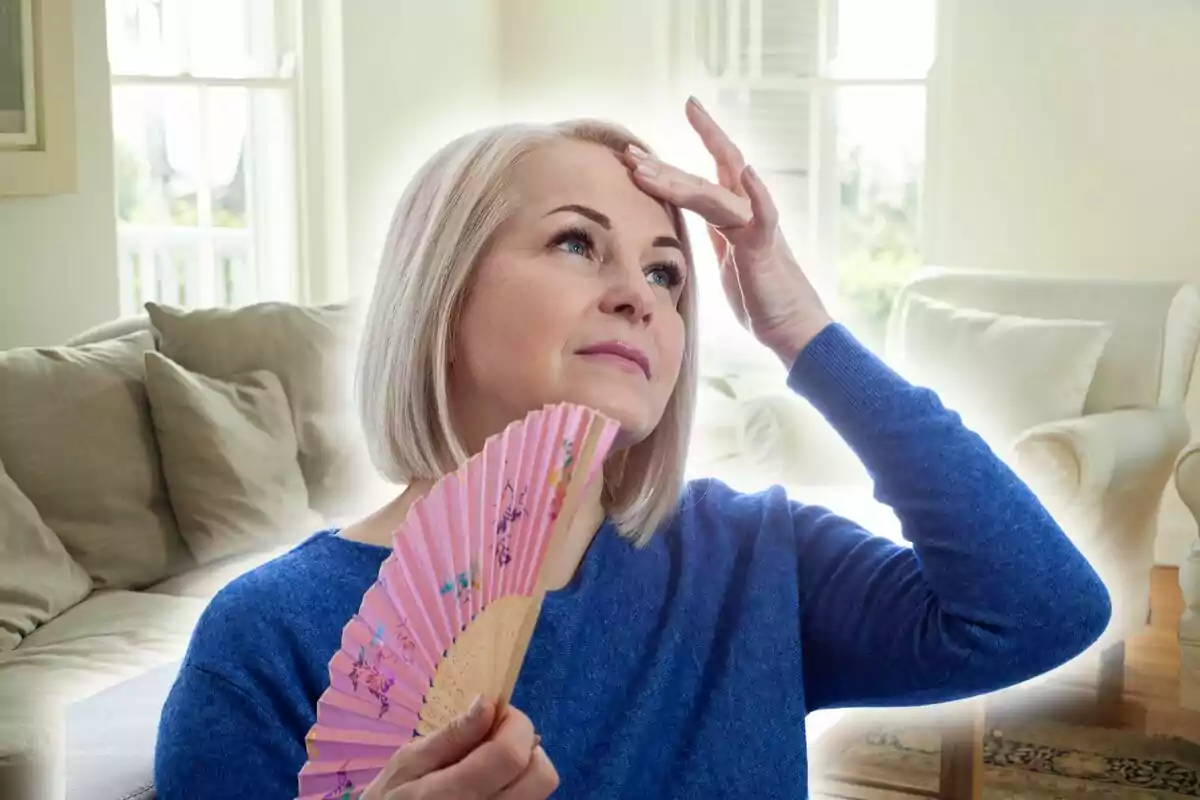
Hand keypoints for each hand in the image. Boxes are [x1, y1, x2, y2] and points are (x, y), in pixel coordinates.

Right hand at [360, 696, 557, 799]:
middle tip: (495, 737)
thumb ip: (451, 737)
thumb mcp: (406, 764)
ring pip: (539, 792)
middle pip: (542, 777)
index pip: (511, 755)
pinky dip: (516, 787)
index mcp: (453, 796)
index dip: (514, 724)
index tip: (495, 712)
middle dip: (527, 746)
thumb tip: (488, 704)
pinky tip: (489, 783)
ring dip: (523, 768)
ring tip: (488, 763)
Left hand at [621, 96, 832, 365]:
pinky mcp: (766, 246)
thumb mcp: (725, 259)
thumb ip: (714, 234)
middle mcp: (742, 212)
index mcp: (730, 216)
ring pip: (714, 194)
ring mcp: (754, 226)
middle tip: (628, 151)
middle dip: (664, 165)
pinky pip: (764, 215)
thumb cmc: (758, 296)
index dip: (671, 161)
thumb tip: (690, 226)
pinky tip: (749, 172)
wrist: (789, 325)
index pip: (700, 178)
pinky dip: (758, 193)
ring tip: (646, 171)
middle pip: (702, 177)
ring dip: (678, 181)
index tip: (638, 147)